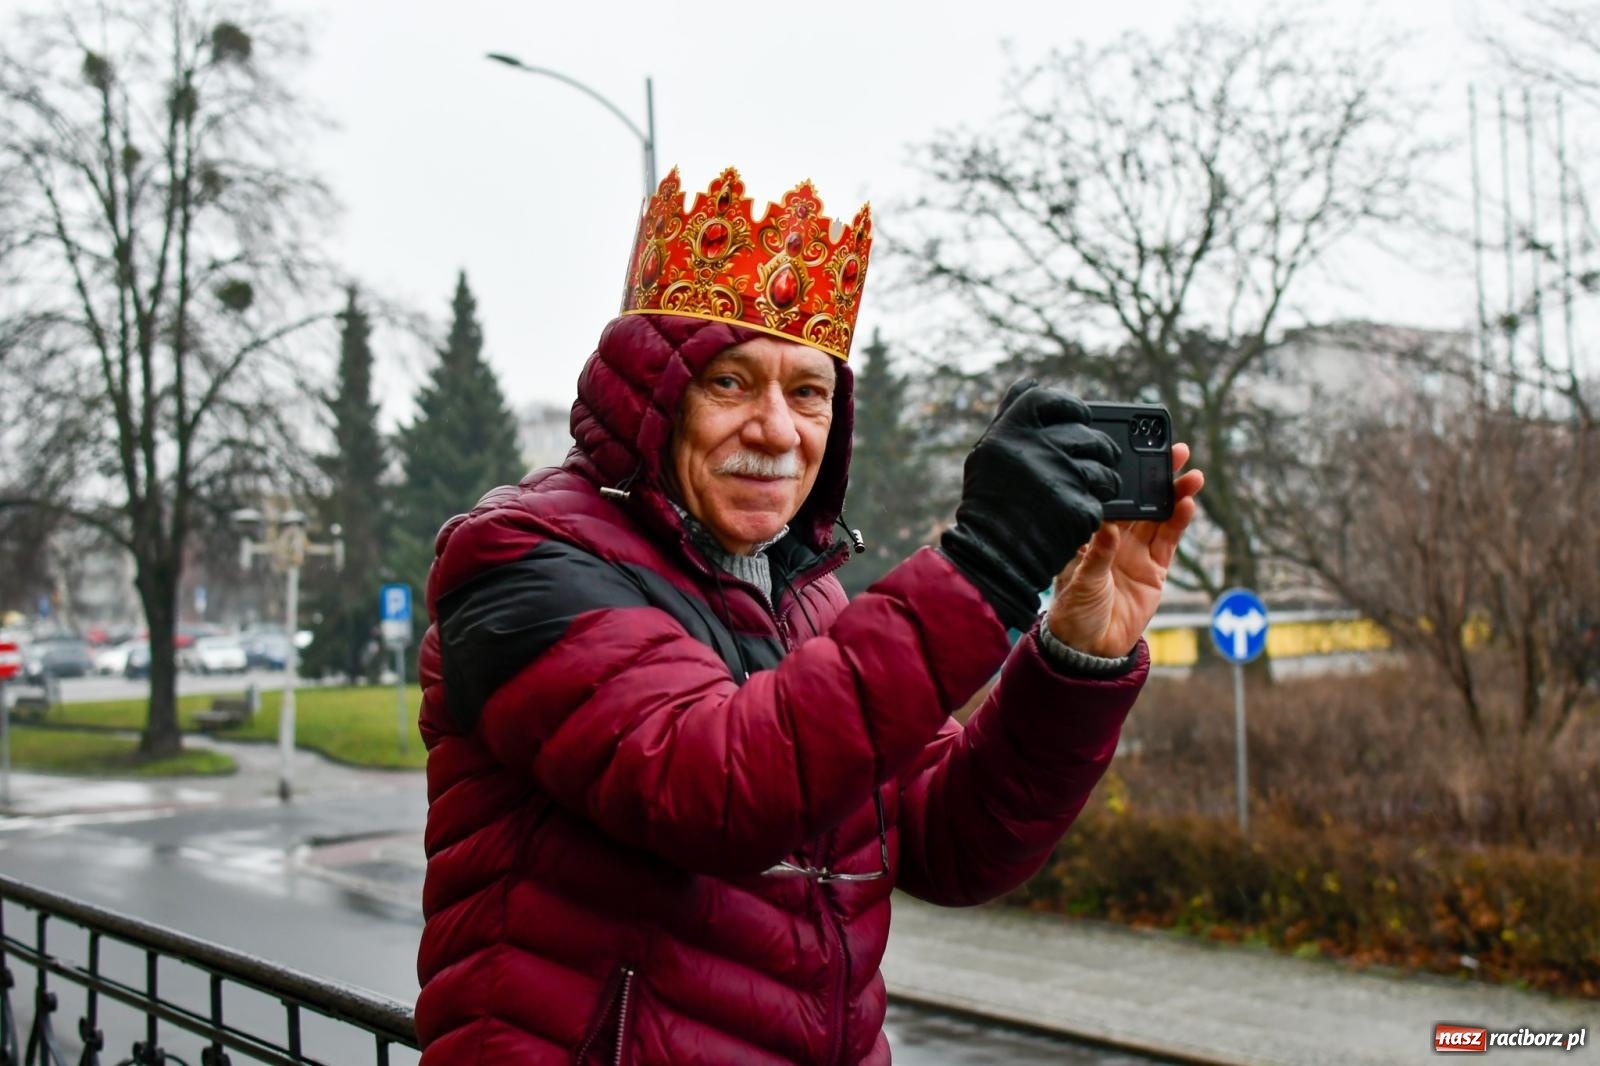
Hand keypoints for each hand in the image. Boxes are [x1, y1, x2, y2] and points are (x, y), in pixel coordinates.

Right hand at [938, 380, 1121, 631]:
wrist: (993, 556)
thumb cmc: (989, 502)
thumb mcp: (989, 452)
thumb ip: (1011, 415)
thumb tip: (1032, 382)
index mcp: (1013, 430)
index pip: (1052, 401)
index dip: (1071, 406)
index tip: (1080, 416)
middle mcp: (1038, 448)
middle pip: (1087, 434)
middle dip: (1097, 446)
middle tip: (1096, 457)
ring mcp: (1062, 478)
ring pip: (1103, 467)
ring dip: (1104, 478)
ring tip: (1092, 488)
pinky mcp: (1079, 507)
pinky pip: (1101, 499)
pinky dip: (1095, 506)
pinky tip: (1079, 514)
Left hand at [1046, 442, 1203, 656]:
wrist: (1090, 650)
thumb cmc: (1073, 613)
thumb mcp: (1081, 582)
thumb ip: (1097, 555)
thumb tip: (1108, 528)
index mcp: (1091, 535)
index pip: (1112, 499)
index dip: (1126, 477)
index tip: (1138, 454)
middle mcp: (1114, 539)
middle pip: (1140, 502)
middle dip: (1158, 477)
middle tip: (1175, 452)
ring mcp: (1136, 553)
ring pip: (1160, 517)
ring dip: (1174, 496)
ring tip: (1191, 475)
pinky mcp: (1154, 571)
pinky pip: (1169, 542)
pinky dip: (1179, 523)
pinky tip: (1187, 504)